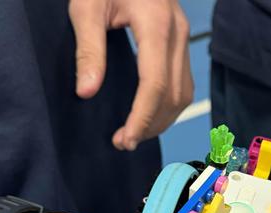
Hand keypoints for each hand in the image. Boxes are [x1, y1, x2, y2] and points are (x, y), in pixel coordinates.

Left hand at [69, 0, 193, 149]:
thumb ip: (89, 49)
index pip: (155, 85)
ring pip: (183, 93)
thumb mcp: (86, 5)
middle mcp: (177, 32)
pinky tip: (148, 114)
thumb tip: (87, 92)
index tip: (125, 139)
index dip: (142, 118)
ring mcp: (183, 36)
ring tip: (135, 133)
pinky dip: (168, 105)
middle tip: (123, 141)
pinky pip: (183, 83)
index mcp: (156, 24)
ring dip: (161, 120)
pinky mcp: (180, 40)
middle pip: (173, 95)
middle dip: (151, 125)